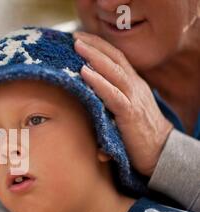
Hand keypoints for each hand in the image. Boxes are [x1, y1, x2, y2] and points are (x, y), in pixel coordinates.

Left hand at [73, 31, 173, 176]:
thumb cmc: (138, 133)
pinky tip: (84, 72)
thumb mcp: (123, 112)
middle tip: (75, 35)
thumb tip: (85, 102)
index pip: (117, 58)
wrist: (161, 151)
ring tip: (77, 45)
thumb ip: (108, 103)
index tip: (82, 37)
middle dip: (94, 45)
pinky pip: (112, 94)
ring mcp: (133, 98)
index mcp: (133, 84)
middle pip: (114, 58)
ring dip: (94, 56)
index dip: (100, 46)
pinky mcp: (129, 113)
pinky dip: (98, 81)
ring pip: (113, 71)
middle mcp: (134, 86)